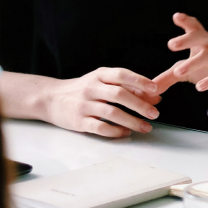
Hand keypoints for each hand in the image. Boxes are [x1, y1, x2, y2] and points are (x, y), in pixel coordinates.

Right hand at [43, 67, 161, 137]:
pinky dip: (116, 131)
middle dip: (140, 105)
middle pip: (119, 95)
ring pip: (112, 113)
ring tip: (146, 127)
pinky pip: (100, 127)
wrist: (51, 98)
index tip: (156, 90)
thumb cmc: (83, 89)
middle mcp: (91, 88)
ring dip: (132, 121)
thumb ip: (126, 87)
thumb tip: (155, 96)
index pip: (122, 75)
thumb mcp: (102, 81)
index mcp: (100, 75)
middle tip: (155, 113)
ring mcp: (84, 105)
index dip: (140, 81)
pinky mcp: (78, 121)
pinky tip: (126, 132)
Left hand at [153, 13, 207, 97]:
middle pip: (202, 37)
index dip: (187, 21)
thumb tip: (150, 86)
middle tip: (171, 44)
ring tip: (179, 71)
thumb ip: (169, 76)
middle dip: (187, 39)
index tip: (177, 16)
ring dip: (194, 63)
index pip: (196, 28)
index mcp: (204, 43)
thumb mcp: (189, 72)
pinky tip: (200, 86)